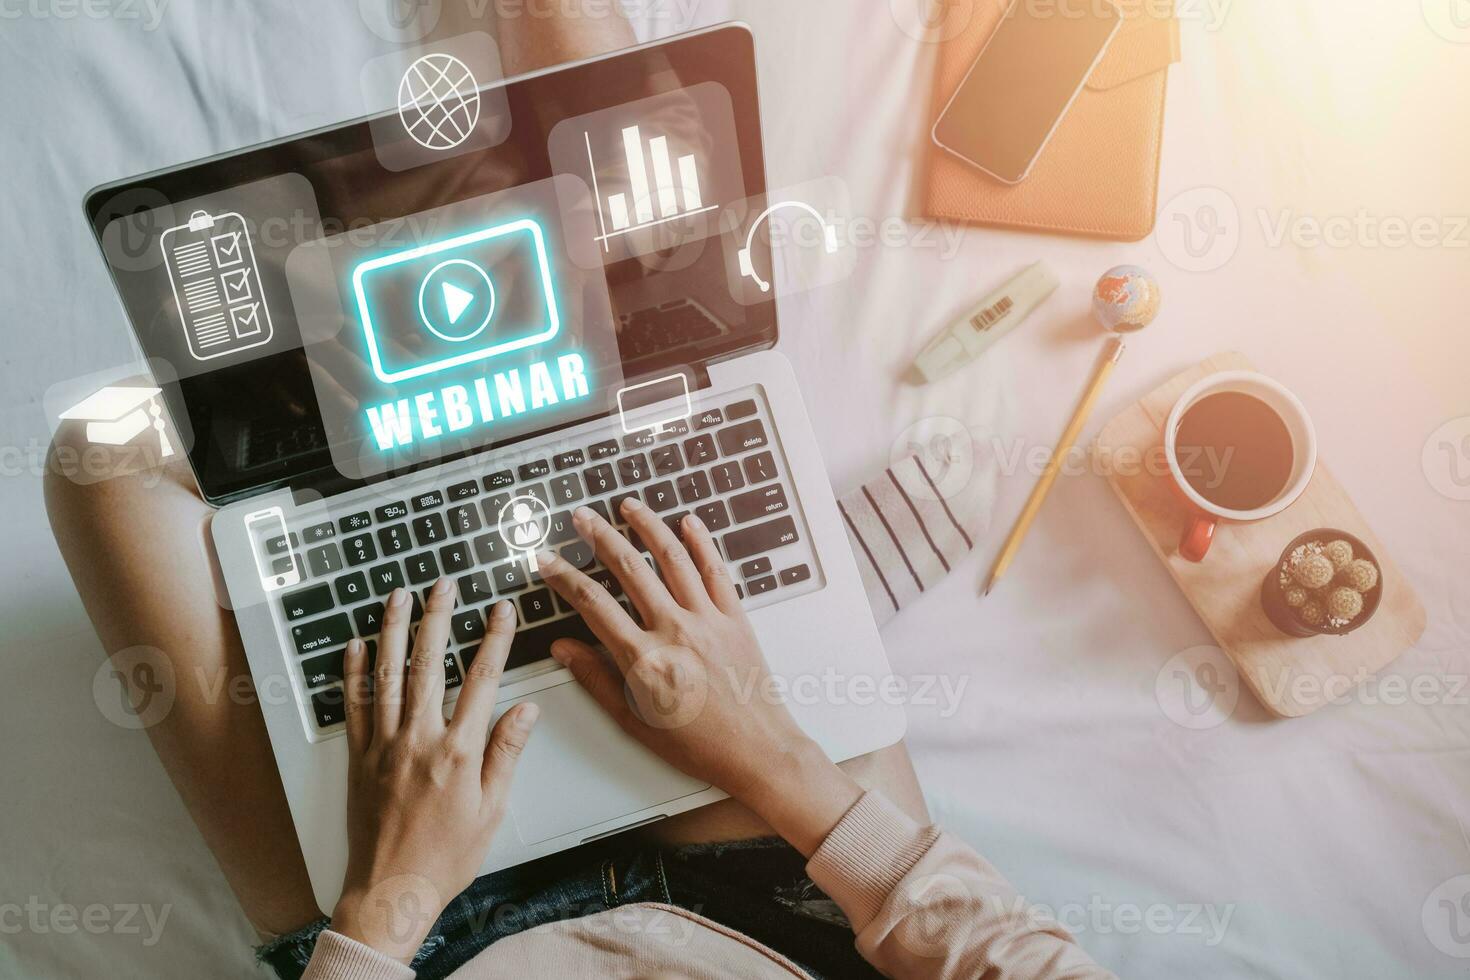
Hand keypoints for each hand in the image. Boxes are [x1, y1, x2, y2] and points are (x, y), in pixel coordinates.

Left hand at [330, 581, 538, 962]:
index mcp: (458, 752)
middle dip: (438, 617)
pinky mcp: (359, 758)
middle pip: (429, 664)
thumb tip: (524, 712)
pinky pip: (354, 705)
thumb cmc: (446, 857)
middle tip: (444, 584)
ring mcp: (383, 746)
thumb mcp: (492, 809)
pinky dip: (354, 672)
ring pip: (388, 674)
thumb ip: (506, 755)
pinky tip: (357, 644)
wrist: (391, 891)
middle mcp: (418, 740)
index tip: (500, 610)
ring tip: (398, 596)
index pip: (482, 680)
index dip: (493, 639)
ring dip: (394, 630)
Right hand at [537, 498, 862, 855]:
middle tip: (582, 516)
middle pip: (629, 568)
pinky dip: (701, 542)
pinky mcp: (735, 618)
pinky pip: (715, 570)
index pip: (592, 603)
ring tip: (629, 505)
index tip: (547, 560)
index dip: (564, 576)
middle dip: (599, 536)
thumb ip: (596, 680)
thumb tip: (563, 648)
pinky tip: (688, 522)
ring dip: (648, 526)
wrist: (757, 750)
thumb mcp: (634, 721)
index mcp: (643, 659)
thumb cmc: (696, 745)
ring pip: (672, 558)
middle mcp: (674, 631)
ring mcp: (707, 620)